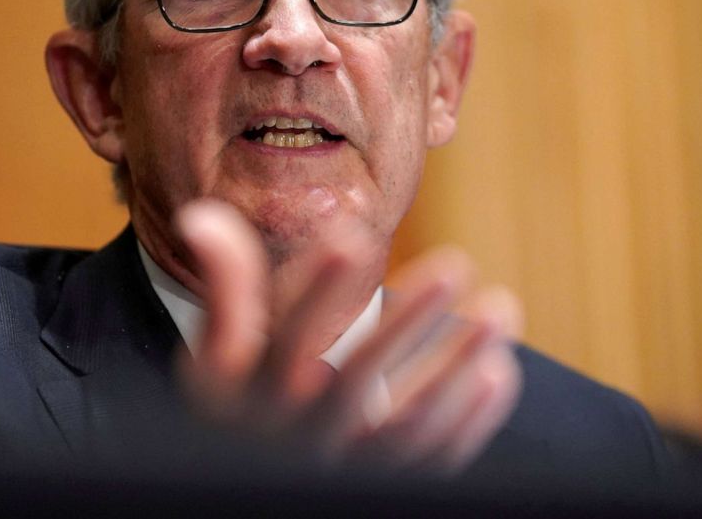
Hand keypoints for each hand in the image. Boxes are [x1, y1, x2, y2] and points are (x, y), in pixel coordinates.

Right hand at [174, 199, 522, 474]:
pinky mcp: (384, 486)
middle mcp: (301, 436)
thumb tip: (201, 215)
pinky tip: (497, 372)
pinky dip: (469, 423)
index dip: (317, 288)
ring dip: (456, 369)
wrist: (255, 477)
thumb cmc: (243, 400)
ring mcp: (347, 467)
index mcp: (256, 395)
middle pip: (355, 381)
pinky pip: (431, 463)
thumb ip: (226, 286)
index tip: (351, 231)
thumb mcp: (222, 349)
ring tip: (500, 309)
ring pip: (407, 427)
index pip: (284, 339)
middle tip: (455, 262)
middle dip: (405, 322)